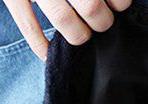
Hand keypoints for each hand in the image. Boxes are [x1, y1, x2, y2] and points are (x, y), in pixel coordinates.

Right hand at [3, 0, 132, 59]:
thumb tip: (118, 0)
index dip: (120, 1)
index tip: (120, 5)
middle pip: (90, 5)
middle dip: (102, 20)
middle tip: (103, 21)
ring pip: (62, 19)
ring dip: (79, 35)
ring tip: (84, 35)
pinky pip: (27, 25)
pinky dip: (39, 45)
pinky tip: (49, 55)